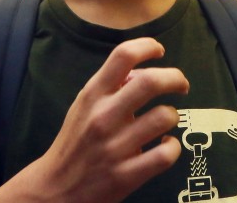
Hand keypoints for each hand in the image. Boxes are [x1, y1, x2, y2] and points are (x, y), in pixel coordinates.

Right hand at [6, 38, 188, 202]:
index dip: (148, 46)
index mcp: (92, 95)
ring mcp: (115, 147)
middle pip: (151, 81)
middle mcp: (103, 116)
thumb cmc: (74, 143)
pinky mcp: (126, 175)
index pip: (123, 55)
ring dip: (173, 115)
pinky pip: (165, 154)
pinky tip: (166, 145)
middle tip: (181, 84)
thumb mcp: (83, 106)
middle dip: (175, 78)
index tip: (159, 51)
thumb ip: (108, 87)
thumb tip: (140, 71)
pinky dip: (173, 147)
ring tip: (167, 119)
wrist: (55, 188)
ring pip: (164, 117)